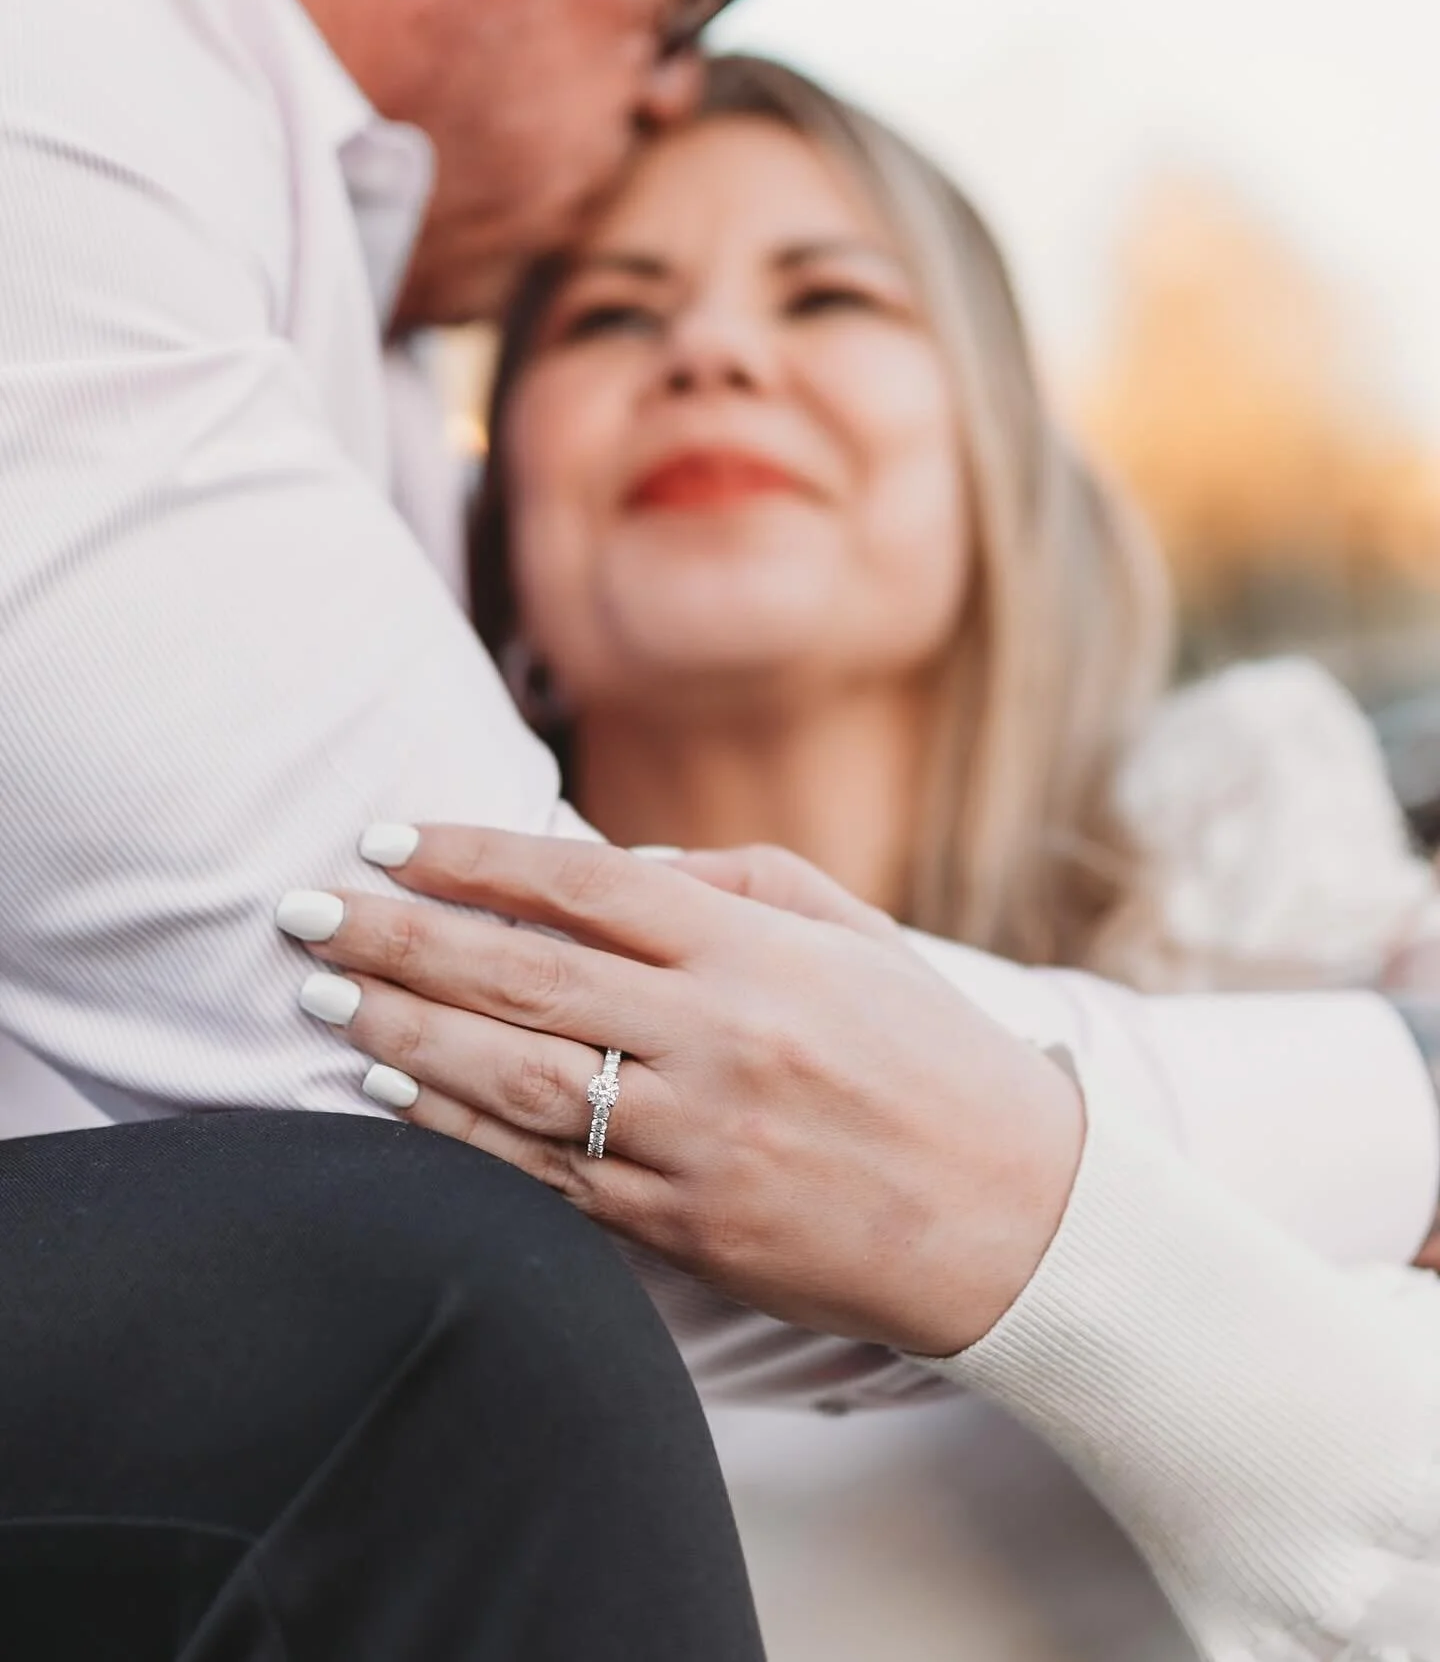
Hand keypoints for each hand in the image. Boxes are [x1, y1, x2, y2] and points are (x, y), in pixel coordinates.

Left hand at [277, 829, 1083, 1355]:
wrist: (1019, 1219)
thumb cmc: (934, 1055)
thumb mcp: (854, 934)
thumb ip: (730, 883)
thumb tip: (610, 862)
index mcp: (755, 950)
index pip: (580, 884)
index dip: (471, 856)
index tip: (385, 837)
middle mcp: (715, 1036)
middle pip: (522, 976)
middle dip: (400, 938)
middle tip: (305, 913)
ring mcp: (694, 1137)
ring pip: (515, 1077)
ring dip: (404, 1035)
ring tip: (326, 998)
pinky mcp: (686, 1225)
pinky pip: (546, 1172)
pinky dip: (457, 1135)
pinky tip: (393, 1100)